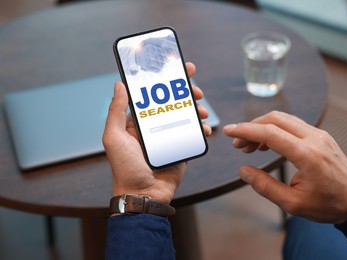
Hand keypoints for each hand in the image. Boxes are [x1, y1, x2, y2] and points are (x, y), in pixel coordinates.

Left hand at [103, 62, 210, 202]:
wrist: (143, 195)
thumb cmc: (125, 168)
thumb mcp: (114, 137)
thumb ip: (116, 111)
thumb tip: (119, 84)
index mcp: (138, 121)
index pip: (153, 95)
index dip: (165, 80)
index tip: (177, 68)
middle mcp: (154, 127)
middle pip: (173, 102)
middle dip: (186, 92)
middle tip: (195, 89)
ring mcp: (169, 137)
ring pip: (186, 116)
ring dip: (196, 109)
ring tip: (201, 110)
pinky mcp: (181, 148)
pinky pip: (193, 134)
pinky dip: (201, 128)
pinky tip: (203, 127)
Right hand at [223, 111, 346, 223]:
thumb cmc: (327, 204)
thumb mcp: (292, 203)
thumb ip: (265, 186)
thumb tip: (244, 170)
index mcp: (307, 155)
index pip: (270, 133)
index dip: (246, 130)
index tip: (229, 131)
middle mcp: (314, 138)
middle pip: (275, 119)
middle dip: (251, 127)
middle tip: (237, 143)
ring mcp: (319, 134)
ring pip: (284, 119)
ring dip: (262, 127)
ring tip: (248, 146)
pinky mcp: (320, 136)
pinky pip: (293, 124)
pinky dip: (275, 129)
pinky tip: (266, 143)